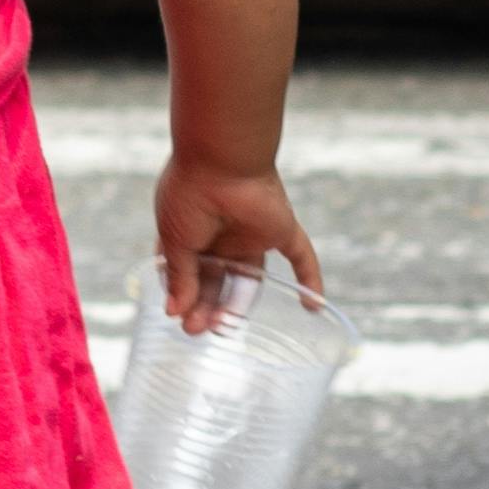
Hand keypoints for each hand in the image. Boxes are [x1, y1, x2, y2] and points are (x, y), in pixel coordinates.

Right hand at [151, 151, 321, 335]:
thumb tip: (174, 312)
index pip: (187, 272)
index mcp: (191, 232)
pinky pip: (302, 258)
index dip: (183, 296)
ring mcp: (253, 233)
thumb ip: (180, 278)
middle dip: (205, 306)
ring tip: (223, 329)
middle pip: (217, 280)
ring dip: (237, 306)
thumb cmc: (189, 194)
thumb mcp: (175, 241)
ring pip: (250, 279)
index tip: (178, 317)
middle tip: (197, 330)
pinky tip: (314, 307)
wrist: (221, 159)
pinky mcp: (281, 230)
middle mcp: (222, 235)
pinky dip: (310, 281)